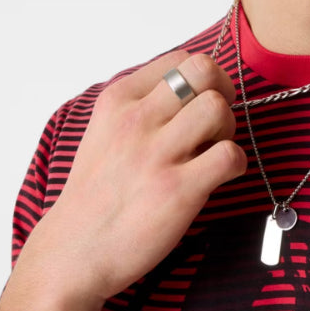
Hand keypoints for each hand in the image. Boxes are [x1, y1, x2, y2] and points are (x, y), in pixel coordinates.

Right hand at [22, 51, 246, 306]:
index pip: (181, 58)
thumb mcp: (105, 132)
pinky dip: (235, 165)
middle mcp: (136, 120)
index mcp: (118, 100)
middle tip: (216, 123)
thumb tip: (193, 89)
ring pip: (218, 108)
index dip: (204, 77)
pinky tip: (219, 177)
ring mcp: (156, 154)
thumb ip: (143, 106)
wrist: (74, 252)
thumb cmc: (96, 195)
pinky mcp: (177, 189)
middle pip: (203, 70)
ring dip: (228, 130)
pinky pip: (229, 155)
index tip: (201, 102)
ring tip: (212, 153)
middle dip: (223, 92)